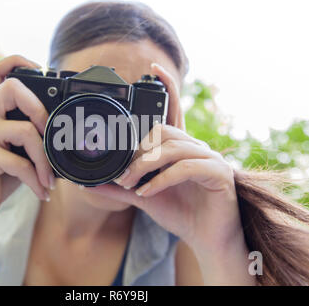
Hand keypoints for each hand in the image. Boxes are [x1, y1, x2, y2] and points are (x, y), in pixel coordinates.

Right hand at [0, 55, 54, 225]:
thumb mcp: (16, 152)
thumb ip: (30, 137)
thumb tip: (65, 135)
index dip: (17, 61)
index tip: (42, 70)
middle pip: (11, 88)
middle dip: (40, 111)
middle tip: (50, 137)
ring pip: (25, 131)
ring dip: (45, 160)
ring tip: (49, 179)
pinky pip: (20, 163)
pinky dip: (36, 180)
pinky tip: (41, 191)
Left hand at [85, 63, 243, 254]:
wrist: (207, 238)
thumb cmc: (180, 212)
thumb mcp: (145, 196)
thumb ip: (121, 187)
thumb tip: (89, 183)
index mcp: (180, 147)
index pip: (174, 111)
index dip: (167, 87)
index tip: (152, 69)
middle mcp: (196, 147)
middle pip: (164, 132)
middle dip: (138, 153)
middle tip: (122, 175)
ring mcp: (210, 159)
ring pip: (172, 148)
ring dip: (145, 166)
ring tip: (130, 184)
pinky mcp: (219, 174)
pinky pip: (186, 167)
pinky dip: (162, 179)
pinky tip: (147, 193)